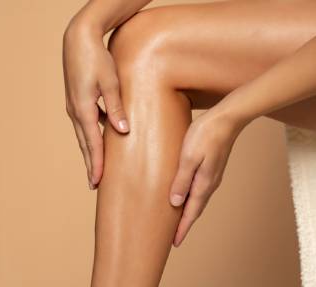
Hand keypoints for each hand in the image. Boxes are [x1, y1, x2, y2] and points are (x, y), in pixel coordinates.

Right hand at [63, 16, 128, 189]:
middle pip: (84, 144)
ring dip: (89, 151)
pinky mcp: (77, 100)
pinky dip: (91, 136)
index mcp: (83, 109)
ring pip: (83, 135)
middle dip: (90, 164)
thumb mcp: (110, 82)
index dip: (95, 164)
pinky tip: (101, 139)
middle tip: (94, 184)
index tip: (97, 182)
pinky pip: (85, 124)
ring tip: (96, 166)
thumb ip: (116, 107)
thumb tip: (123, 131)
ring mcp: (74, 106)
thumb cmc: (96, 58)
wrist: (78, 39)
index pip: (91, 144)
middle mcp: (75, 111)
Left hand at [169, 107, 244, 246]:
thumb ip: (181, 180)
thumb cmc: (205, 135)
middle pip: (195, 209)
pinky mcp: (211, 167)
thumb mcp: (188, 157)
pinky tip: (186, 195)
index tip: (175, 242)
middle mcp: (209, 183)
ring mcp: (212, 175)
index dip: (182, 228)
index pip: (191, 212)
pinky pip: (199, 189)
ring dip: (188, 211)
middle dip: (185, 224)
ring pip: (198, 199)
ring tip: (178, 219)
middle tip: (175, 236)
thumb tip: (175, 203)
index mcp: (203, 183)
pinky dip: (191, 198)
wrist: (227, 119)